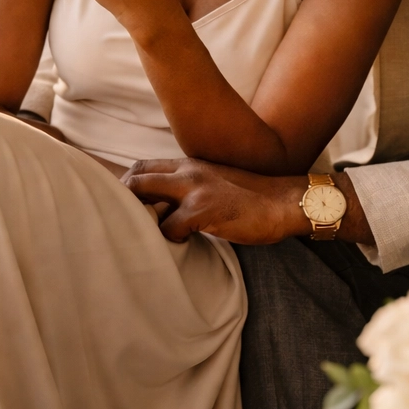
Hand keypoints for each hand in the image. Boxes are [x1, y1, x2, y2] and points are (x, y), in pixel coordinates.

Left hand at [122, 158, 310, 244]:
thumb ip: (189, 188)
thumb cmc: (251, 198)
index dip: (128, 186)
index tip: (125, 207)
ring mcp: (194, 190)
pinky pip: (169, 228)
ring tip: (150, 235)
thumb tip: (163, 209)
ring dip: (142, 221)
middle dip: (124, 201)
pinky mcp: (203, 211)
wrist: (284, 201)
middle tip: (126, 224)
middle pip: (136, 179)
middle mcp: (187, 172)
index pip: (143, 167)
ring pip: (145, 200)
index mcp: (189, 165)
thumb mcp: (215, 182)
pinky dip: (170, 239)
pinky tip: (184, 242)